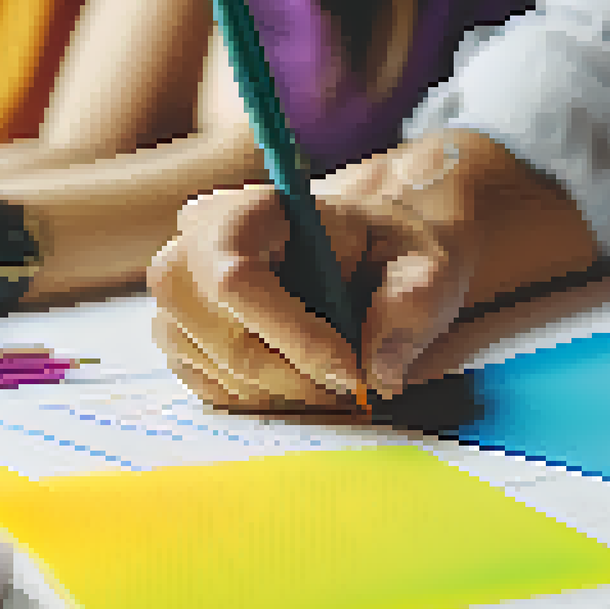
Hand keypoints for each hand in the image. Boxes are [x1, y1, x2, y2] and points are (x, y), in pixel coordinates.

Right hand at [149, 130, 597, 411]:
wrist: (386, 252)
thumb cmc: (409, 246)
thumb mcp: (433, 267)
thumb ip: (412, 308)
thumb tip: (378, 372)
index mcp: (245, 207)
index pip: (231, 274)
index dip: (283, 331)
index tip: (345, 371)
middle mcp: (190, 246)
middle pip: (212, 331)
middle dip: (288, 370)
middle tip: (353, 376)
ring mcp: (176, 299)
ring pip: (211, 369)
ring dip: (281, 391)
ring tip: (337, 366)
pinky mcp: (181, 343)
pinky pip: (209, 392)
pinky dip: (263, 401)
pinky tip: (305, 375)